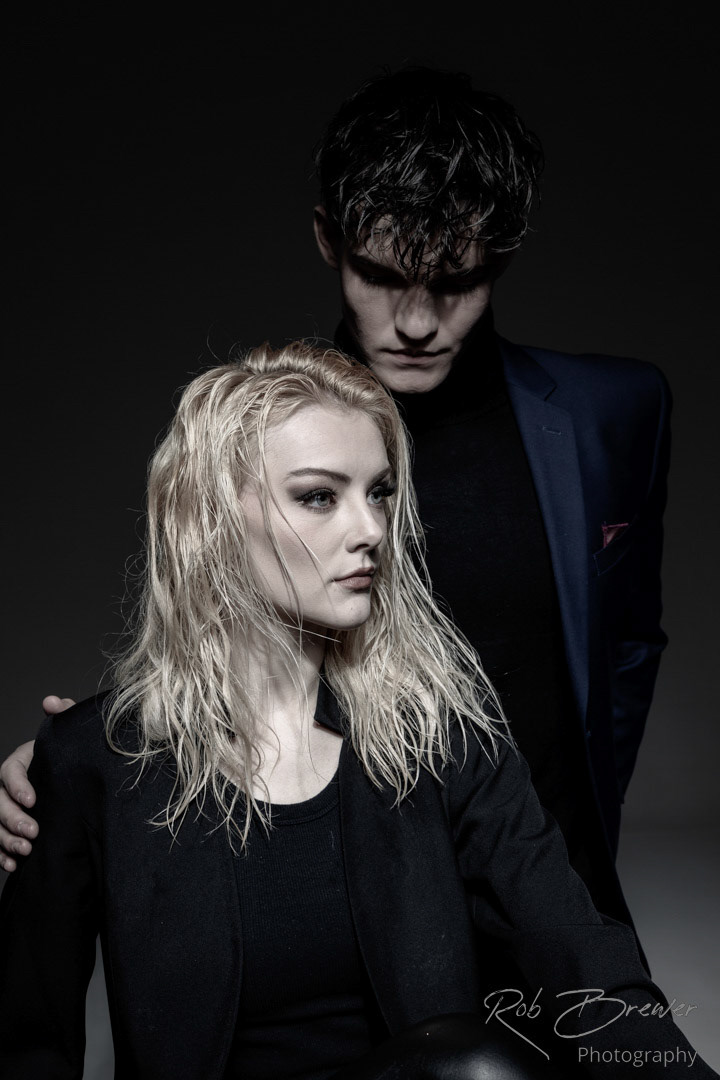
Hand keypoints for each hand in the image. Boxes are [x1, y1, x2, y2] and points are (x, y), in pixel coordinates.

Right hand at [0, 695, 74, 870]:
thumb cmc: (72, 756)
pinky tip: (13, 865)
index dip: (17, 787)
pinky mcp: (10, 827)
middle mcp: (8, 786)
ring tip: (26, 851)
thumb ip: (64, 715)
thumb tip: (52, 701)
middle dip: (12, 819)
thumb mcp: (70, 735)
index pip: (10, 772)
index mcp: (20, 762)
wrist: (79, 781)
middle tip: (33, 833)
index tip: (33, 800)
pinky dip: (2, 855)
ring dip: (5, 840)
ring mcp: (7, 807)